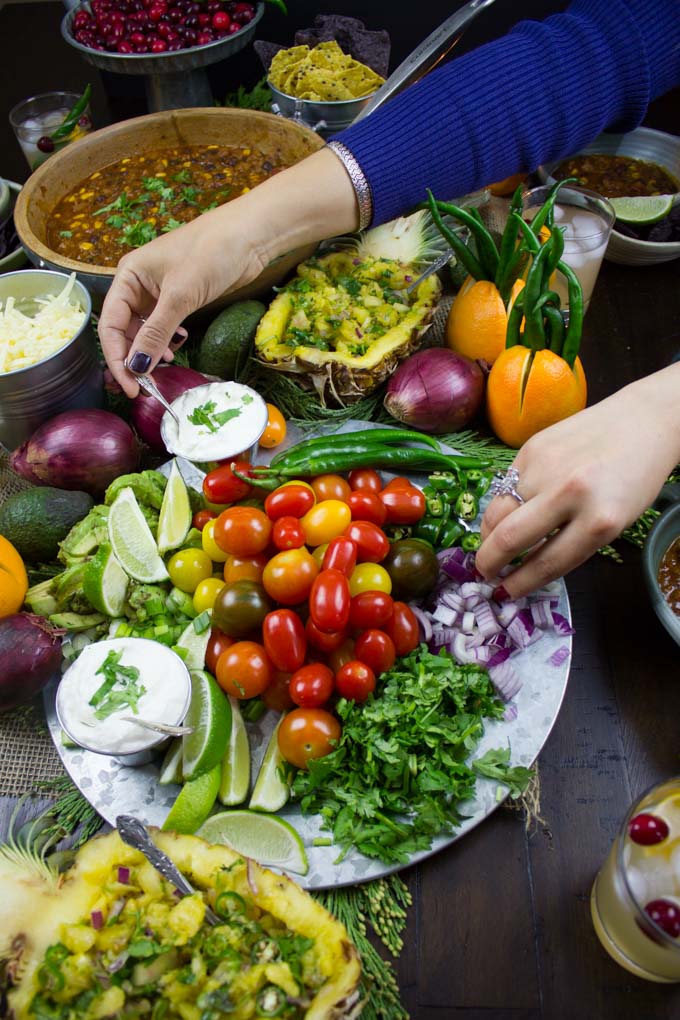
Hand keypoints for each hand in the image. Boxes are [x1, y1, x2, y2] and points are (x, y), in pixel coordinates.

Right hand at [98, 147, 361, 397]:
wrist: (250, 234)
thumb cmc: (211, 252)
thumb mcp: (180, 296)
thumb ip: (156, 333)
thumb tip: (136, 367)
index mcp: (128, 276)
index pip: (109, 325)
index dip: (116, 358)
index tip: (129, 386)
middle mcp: (138, 284)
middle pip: (124, 330)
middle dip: (131, 359)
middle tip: (142, 388)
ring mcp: (159, 292)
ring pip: (144, 331)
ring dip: (149, 352)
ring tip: (162, 369)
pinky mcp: (180, 298)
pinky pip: (163, 326)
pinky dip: (165, 342)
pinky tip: (175, 351)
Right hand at [476, 365, 679, 596]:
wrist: (642, 421)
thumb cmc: (634, 478)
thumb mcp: (614, 521)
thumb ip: (573, 542)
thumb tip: (525, 564)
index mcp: (599, 521)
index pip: (546, 563)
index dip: (519, 583)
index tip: (503, 592)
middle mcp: (569, 493)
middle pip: (510, 538)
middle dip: (488, 562)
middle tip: (484, 572)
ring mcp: (546, 467)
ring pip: (497, 511)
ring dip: (487, 535)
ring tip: (490, 544)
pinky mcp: (530, 447)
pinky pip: (503, 486)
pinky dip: (500, 505)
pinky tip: (506, 512)